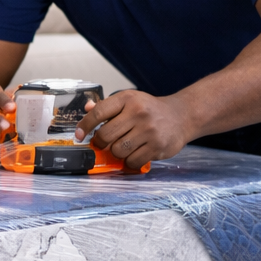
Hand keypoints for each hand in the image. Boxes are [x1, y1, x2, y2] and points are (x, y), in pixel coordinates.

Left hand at [76, 92, 192, 169]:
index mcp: (128, 99)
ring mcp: (149, 130)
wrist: (182, 116)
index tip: (78, 135)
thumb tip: (87, 108)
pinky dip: (130, 161)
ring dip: (117, 152)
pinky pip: (133, 161)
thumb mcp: (129, 101)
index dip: (84, 126)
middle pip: (105, 136)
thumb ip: (107, 107)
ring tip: (124, 146)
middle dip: (101, 142)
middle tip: (105, 142)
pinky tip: (135, 153)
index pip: (98, 113)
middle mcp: (138, 113)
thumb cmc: (150, 110)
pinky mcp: (157, 146)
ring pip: (118, 151)